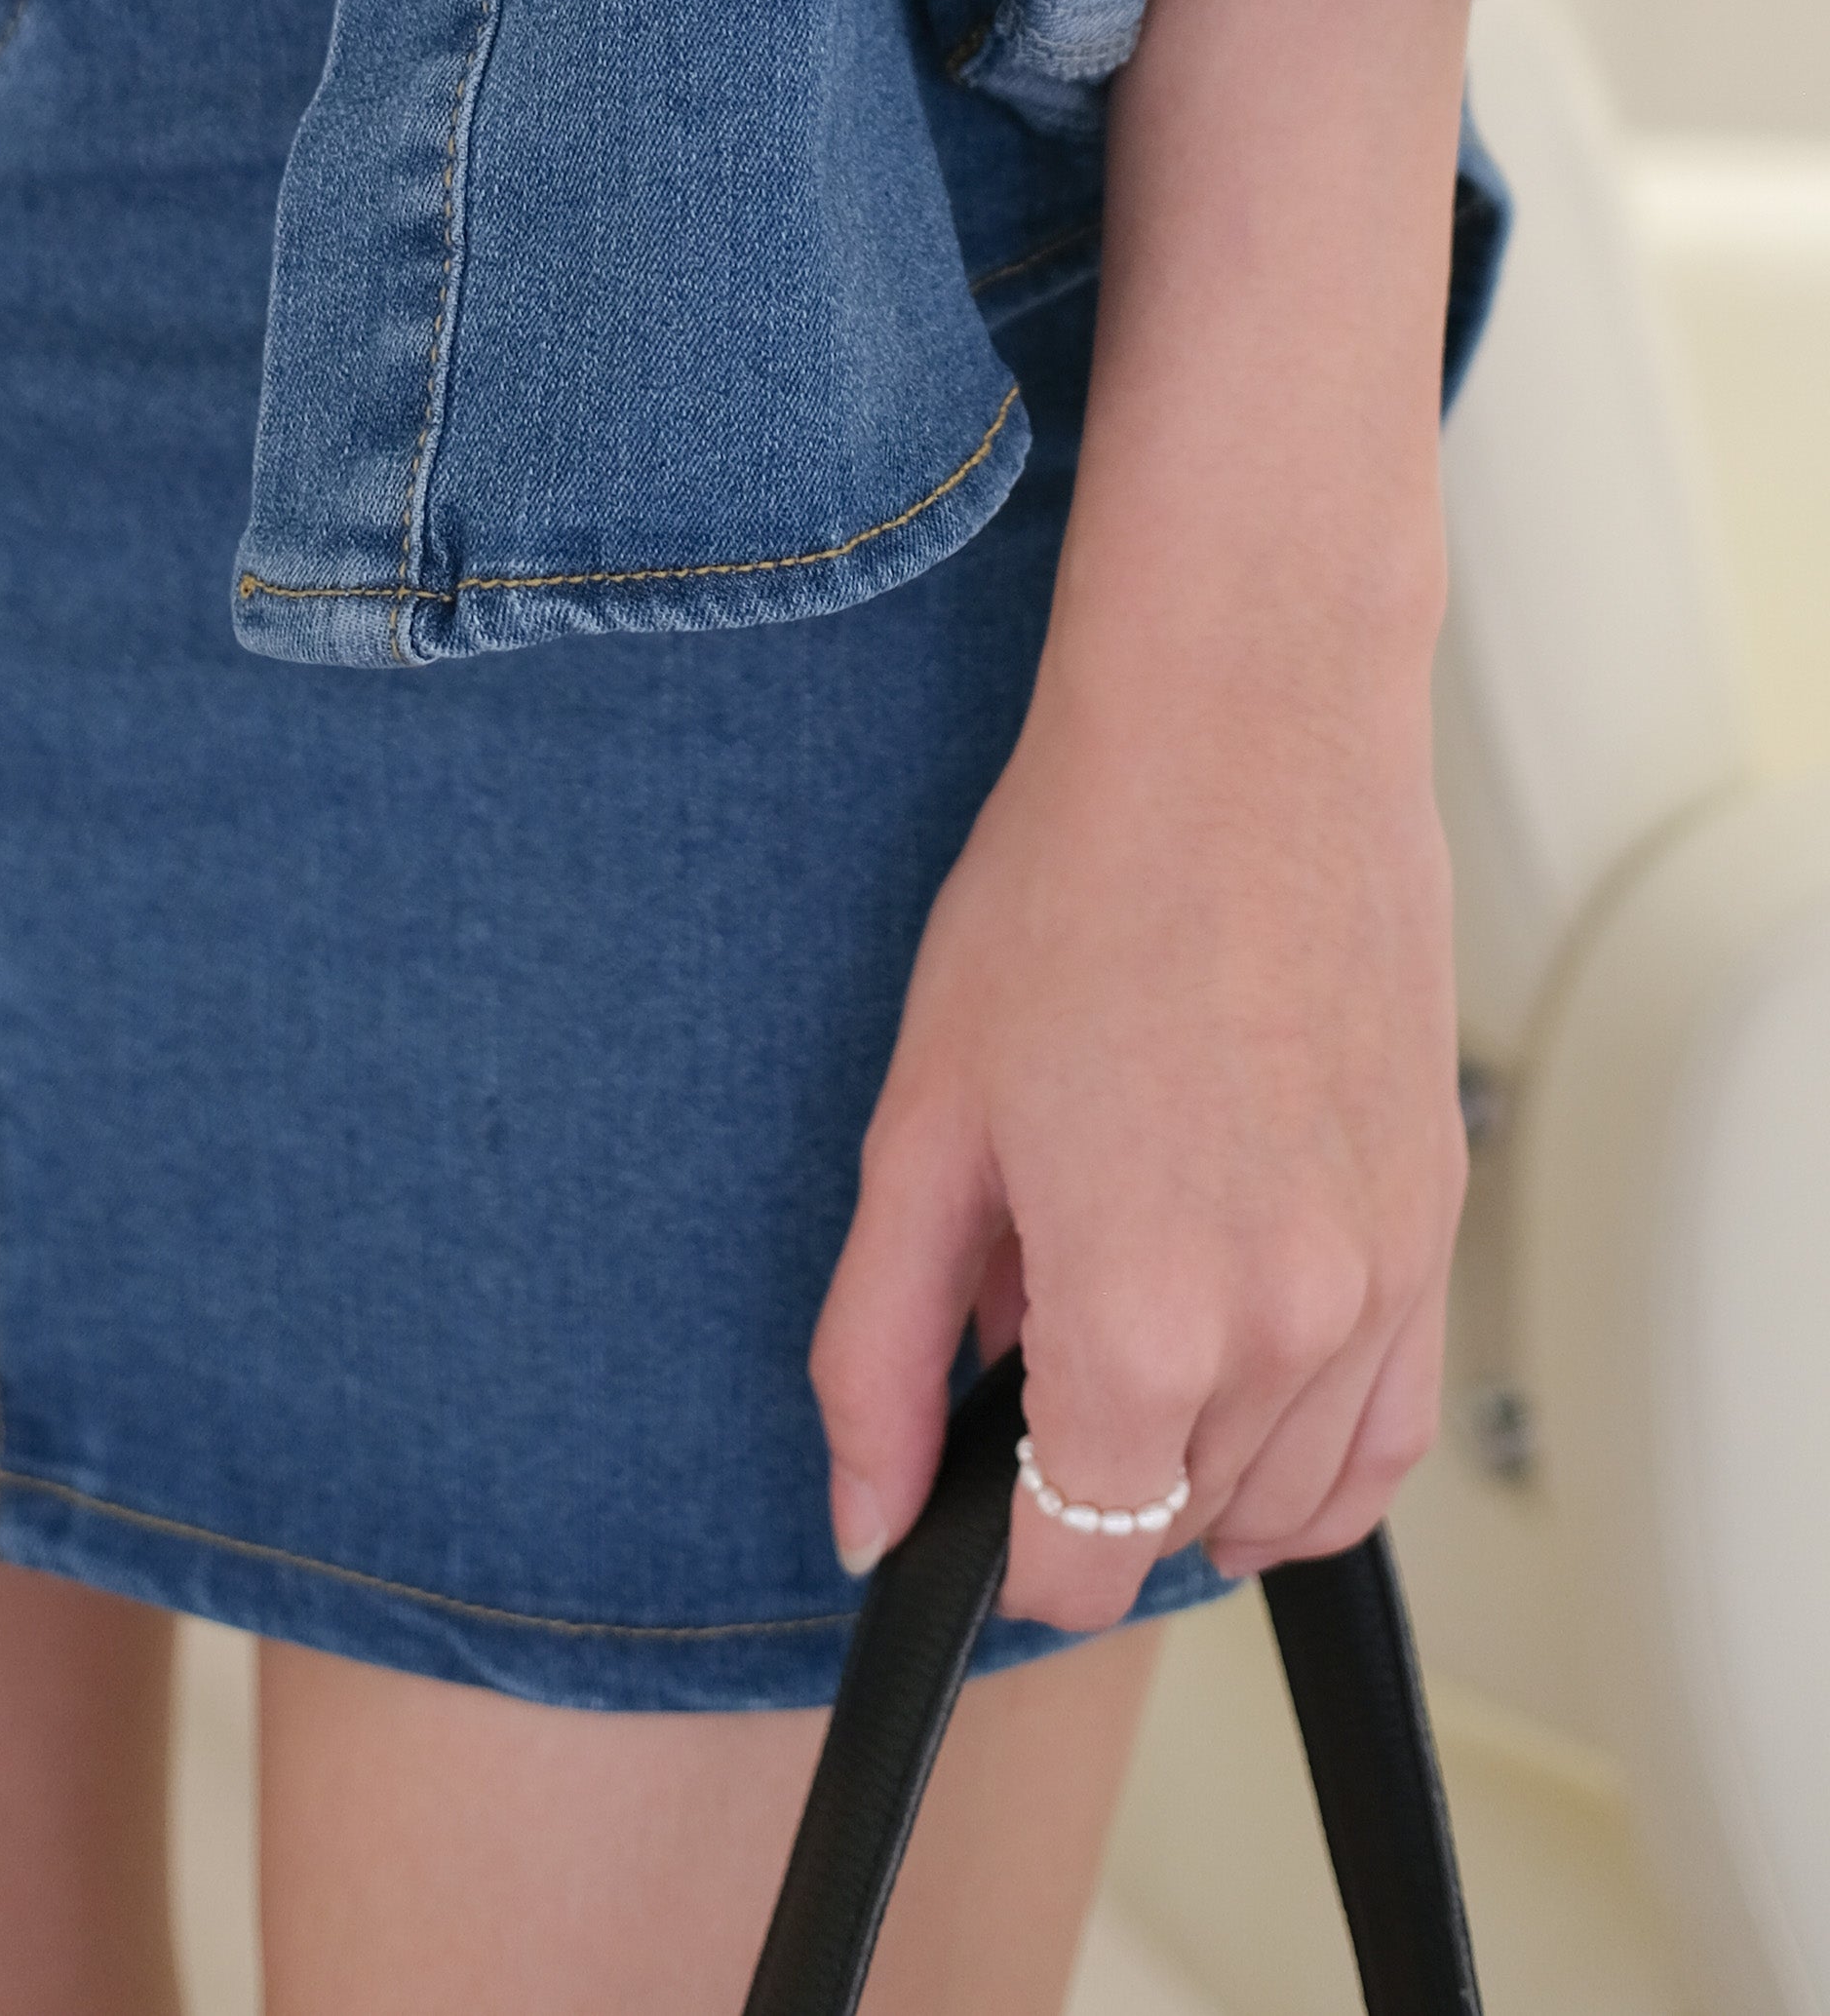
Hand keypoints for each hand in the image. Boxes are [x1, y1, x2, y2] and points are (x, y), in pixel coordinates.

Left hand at [810, 558, 1461, 1630]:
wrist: (1241, 737)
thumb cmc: (1073, 893)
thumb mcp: (922, 1125)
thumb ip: (878, 1349)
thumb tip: (866, 1519)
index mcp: (1141, 1322)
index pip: (1068, 1564)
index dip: (993, 1540)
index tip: (964, 1469)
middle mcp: (1285, 1333)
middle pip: (1169, 1531)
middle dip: (1080, 1471)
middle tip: (1026, 1315)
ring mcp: (1383, 1287)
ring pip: (1281, 1499)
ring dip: (1192, 1459)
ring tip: (1123, 1298)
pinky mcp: (1437, 1231)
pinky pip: (1386, 1435)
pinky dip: (1309, 1445)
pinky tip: (1237, 1356)